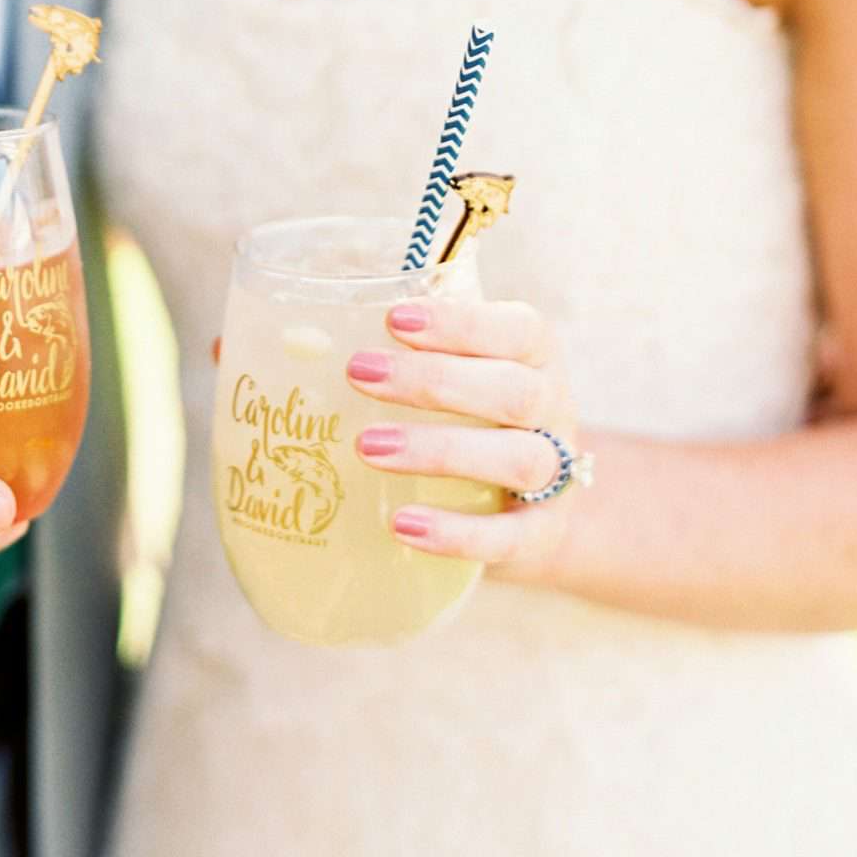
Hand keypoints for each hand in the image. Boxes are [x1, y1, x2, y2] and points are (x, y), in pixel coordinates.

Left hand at [348, 295, 582, 582]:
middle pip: (513, 391)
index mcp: (536, 356)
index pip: (518, 330)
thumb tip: (299, 339)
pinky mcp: (541, 535)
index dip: (461, 323)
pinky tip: (402, 524)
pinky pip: (508, 537)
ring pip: (517, 459)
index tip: (394, 319)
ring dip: (440, 450)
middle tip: (359, 372)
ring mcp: (556, 476)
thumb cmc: (473, 416)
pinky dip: (456, 531)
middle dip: (434, 381)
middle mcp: (555, 410)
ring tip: (368, 447)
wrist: (528, 506)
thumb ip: (404, 351)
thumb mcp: (455, 373)